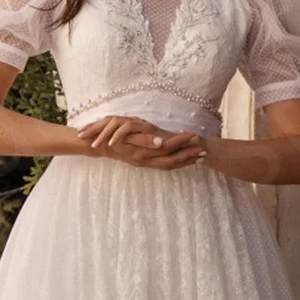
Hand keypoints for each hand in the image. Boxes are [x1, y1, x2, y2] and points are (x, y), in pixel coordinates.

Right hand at [73, 116, 206, 168]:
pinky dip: (174, 162)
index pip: (168, 149)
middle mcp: (145, 160)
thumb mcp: (124, 134)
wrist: (95, 145)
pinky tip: (180, 159)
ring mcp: (143, 162)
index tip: (195, 138)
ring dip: (183, 161)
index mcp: (143, 153)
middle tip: (204, 152)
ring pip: (168, 165)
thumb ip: (143, 139)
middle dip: (188, 156)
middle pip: (171, 161)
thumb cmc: (108, 137)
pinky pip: (162, 165)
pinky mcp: (142, 161)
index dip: (182, 144)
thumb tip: (161, 142)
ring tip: (197, 157)